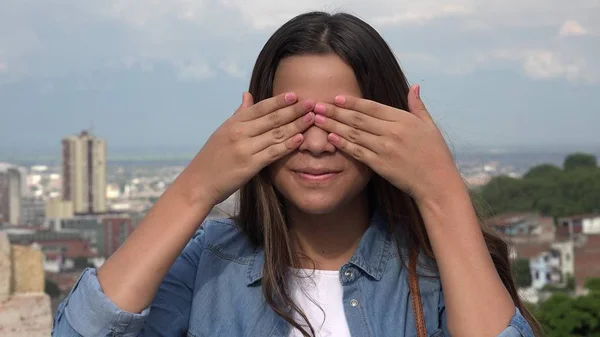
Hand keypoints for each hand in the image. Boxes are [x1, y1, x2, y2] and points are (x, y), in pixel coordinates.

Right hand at [178, 92, 314, 205]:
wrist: (199, 183)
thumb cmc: (212, 158)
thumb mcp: (223, 131)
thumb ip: (239, 114)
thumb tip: (247, 95)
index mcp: (233, 123)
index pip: (260, 107)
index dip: (279, 101)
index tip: (295, 95)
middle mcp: (239, 133)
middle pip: (272, 118)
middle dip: (294, 110)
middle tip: (311, 103)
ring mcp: (244, 148)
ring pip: (276, 134)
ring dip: (296, 125)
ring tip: (312, 118)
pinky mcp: (249, 165)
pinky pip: (273, 152)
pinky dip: (288, 145)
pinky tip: (300, 139)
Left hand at [312, 85, 461, 202]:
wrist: (437, 182)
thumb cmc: (436, 154)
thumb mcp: (430, 126)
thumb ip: (418, 106)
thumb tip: (414, 86)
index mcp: (403, 120)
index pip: (372, 107)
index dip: (352, 102)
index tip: (336, 97)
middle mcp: (392, 132)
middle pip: (358, 119)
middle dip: (335, 111)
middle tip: (317, 105)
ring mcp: (385, 148)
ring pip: (354, 134)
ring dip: (333, 126)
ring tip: (317, 120)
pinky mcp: (380, 165)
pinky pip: (357, 152)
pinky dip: (343, 144)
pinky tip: (330, 138)